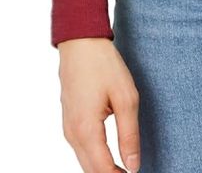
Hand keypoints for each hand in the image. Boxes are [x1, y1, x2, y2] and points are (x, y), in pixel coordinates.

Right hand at [57, 37, 140, 172]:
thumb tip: (133, 166)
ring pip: (85, 162)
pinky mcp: (69, 121)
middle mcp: (72, 134)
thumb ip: (129, 135)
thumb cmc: (104, 66)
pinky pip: (81, 150)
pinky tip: (110, 158)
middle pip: (91, 171)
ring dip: (102, 170)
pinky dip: (95, 159)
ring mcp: (68, 128)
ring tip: (124, 170)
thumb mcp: (125, 98)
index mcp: (86, 130)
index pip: (103, 171)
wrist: (80, 42)